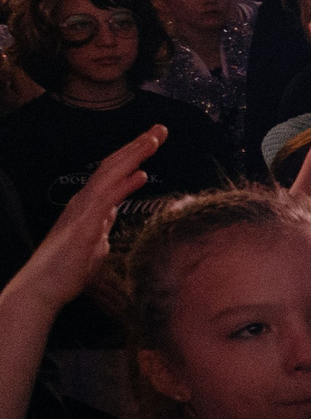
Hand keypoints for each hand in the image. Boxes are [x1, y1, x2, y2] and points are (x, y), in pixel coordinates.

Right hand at [7, 128, 160, 309]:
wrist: (42, 290)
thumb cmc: (67, 272)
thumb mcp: (95, 244)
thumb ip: (103, 227)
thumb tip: (112, 216)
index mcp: (89, 207)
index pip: (114, 174)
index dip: (133, 156)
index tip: (153, 141)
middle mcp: (84, 203)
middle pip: (113, 167)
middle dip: (137, 146)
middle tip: (161, 129)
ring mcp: (82, 212)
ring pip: (110, 175)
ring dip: (133, 156)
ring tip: (154, 139)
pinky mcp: (83, 226)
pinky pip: (106, 200)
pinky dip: (123, 185)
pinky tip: (140, 174)